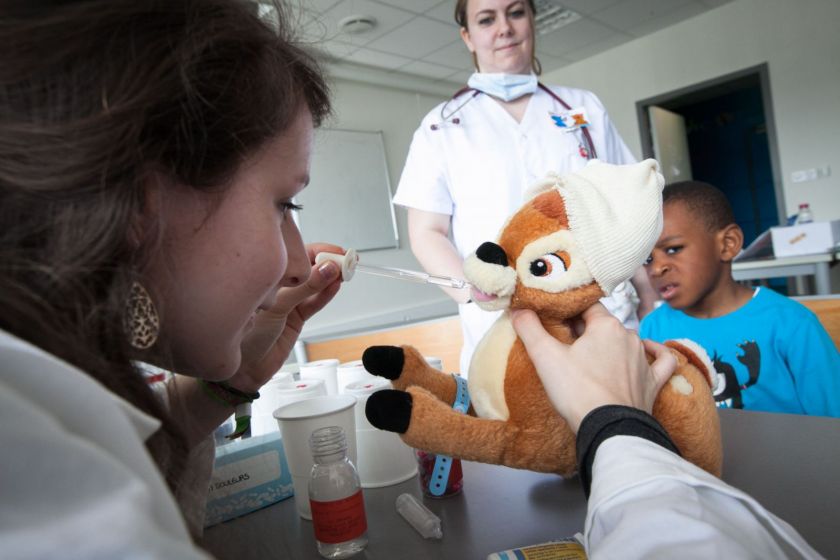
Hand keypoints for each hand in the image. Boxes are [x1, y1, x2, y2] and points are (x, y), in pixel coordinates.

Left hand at [229, 243, 343, 391]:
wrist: (243, 369)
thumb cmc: (246, 335)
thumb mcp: (277, 306)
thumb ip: (305, 288)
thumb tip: (328, 268)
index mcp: (267, 275)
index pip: (297, 255)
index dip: (320, 251)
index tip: (338, 252)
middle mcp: (278, 286)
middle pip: (309, 268)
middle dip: (329, 263)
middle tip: (346, 262)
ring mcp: (288, 302)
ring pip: (314, 285)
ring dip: (331, 278)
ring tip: (345, 273)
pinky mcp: (296, 317)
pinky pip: (314, 302)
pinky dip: (326, 295)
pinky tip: (336, 286)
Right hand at [511, 303, 675, 432]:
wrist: (610, 430)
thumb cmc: (578, 391)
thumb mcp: (545, 357)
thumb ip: (529, 329)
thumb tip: (519, 309)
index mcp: (606, 325)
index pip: (586, 306)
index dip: (568, 311)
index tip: (554, 321)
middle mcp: (629, 337)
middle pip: (604, 325)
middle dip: (586, 330)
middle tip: (565, 344)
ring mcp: (644, 360)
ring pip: (627, 341)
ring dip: (612, 343)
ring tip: (593, 355)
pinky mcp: (653, 382)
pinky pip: (661, 361)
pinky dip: (656, 353)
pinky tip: (650, 350)